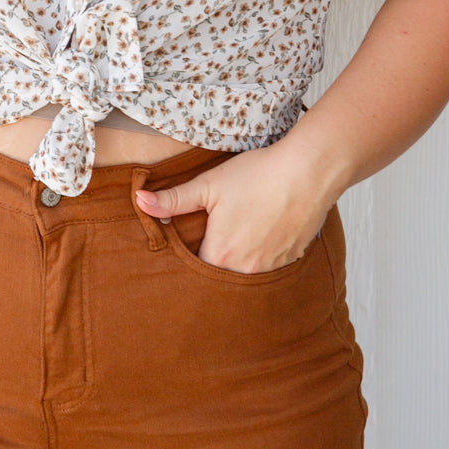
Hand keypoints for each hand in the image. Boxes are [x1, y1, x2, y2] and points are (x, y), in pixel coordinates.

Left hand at [134, 133, 335, 273]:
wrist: (308, 172)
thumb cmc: (258, 175)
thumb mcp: (209, 184)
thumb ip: (173, 199)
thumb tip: (139, 203)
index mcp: (219, 255)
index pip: (192, 272)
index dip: (186, 260)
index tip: (186, 247)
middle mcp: (244, 270)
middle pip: (218, 276)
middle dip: (212, 261)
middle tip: (215, 238)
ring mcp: (270, 268)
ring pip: (244, 273)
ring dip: (238, 261)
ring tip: (239, 233)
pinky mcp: (290, 260)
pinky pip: (268, 267)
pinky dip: (261, 255)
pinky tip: (262, 233)